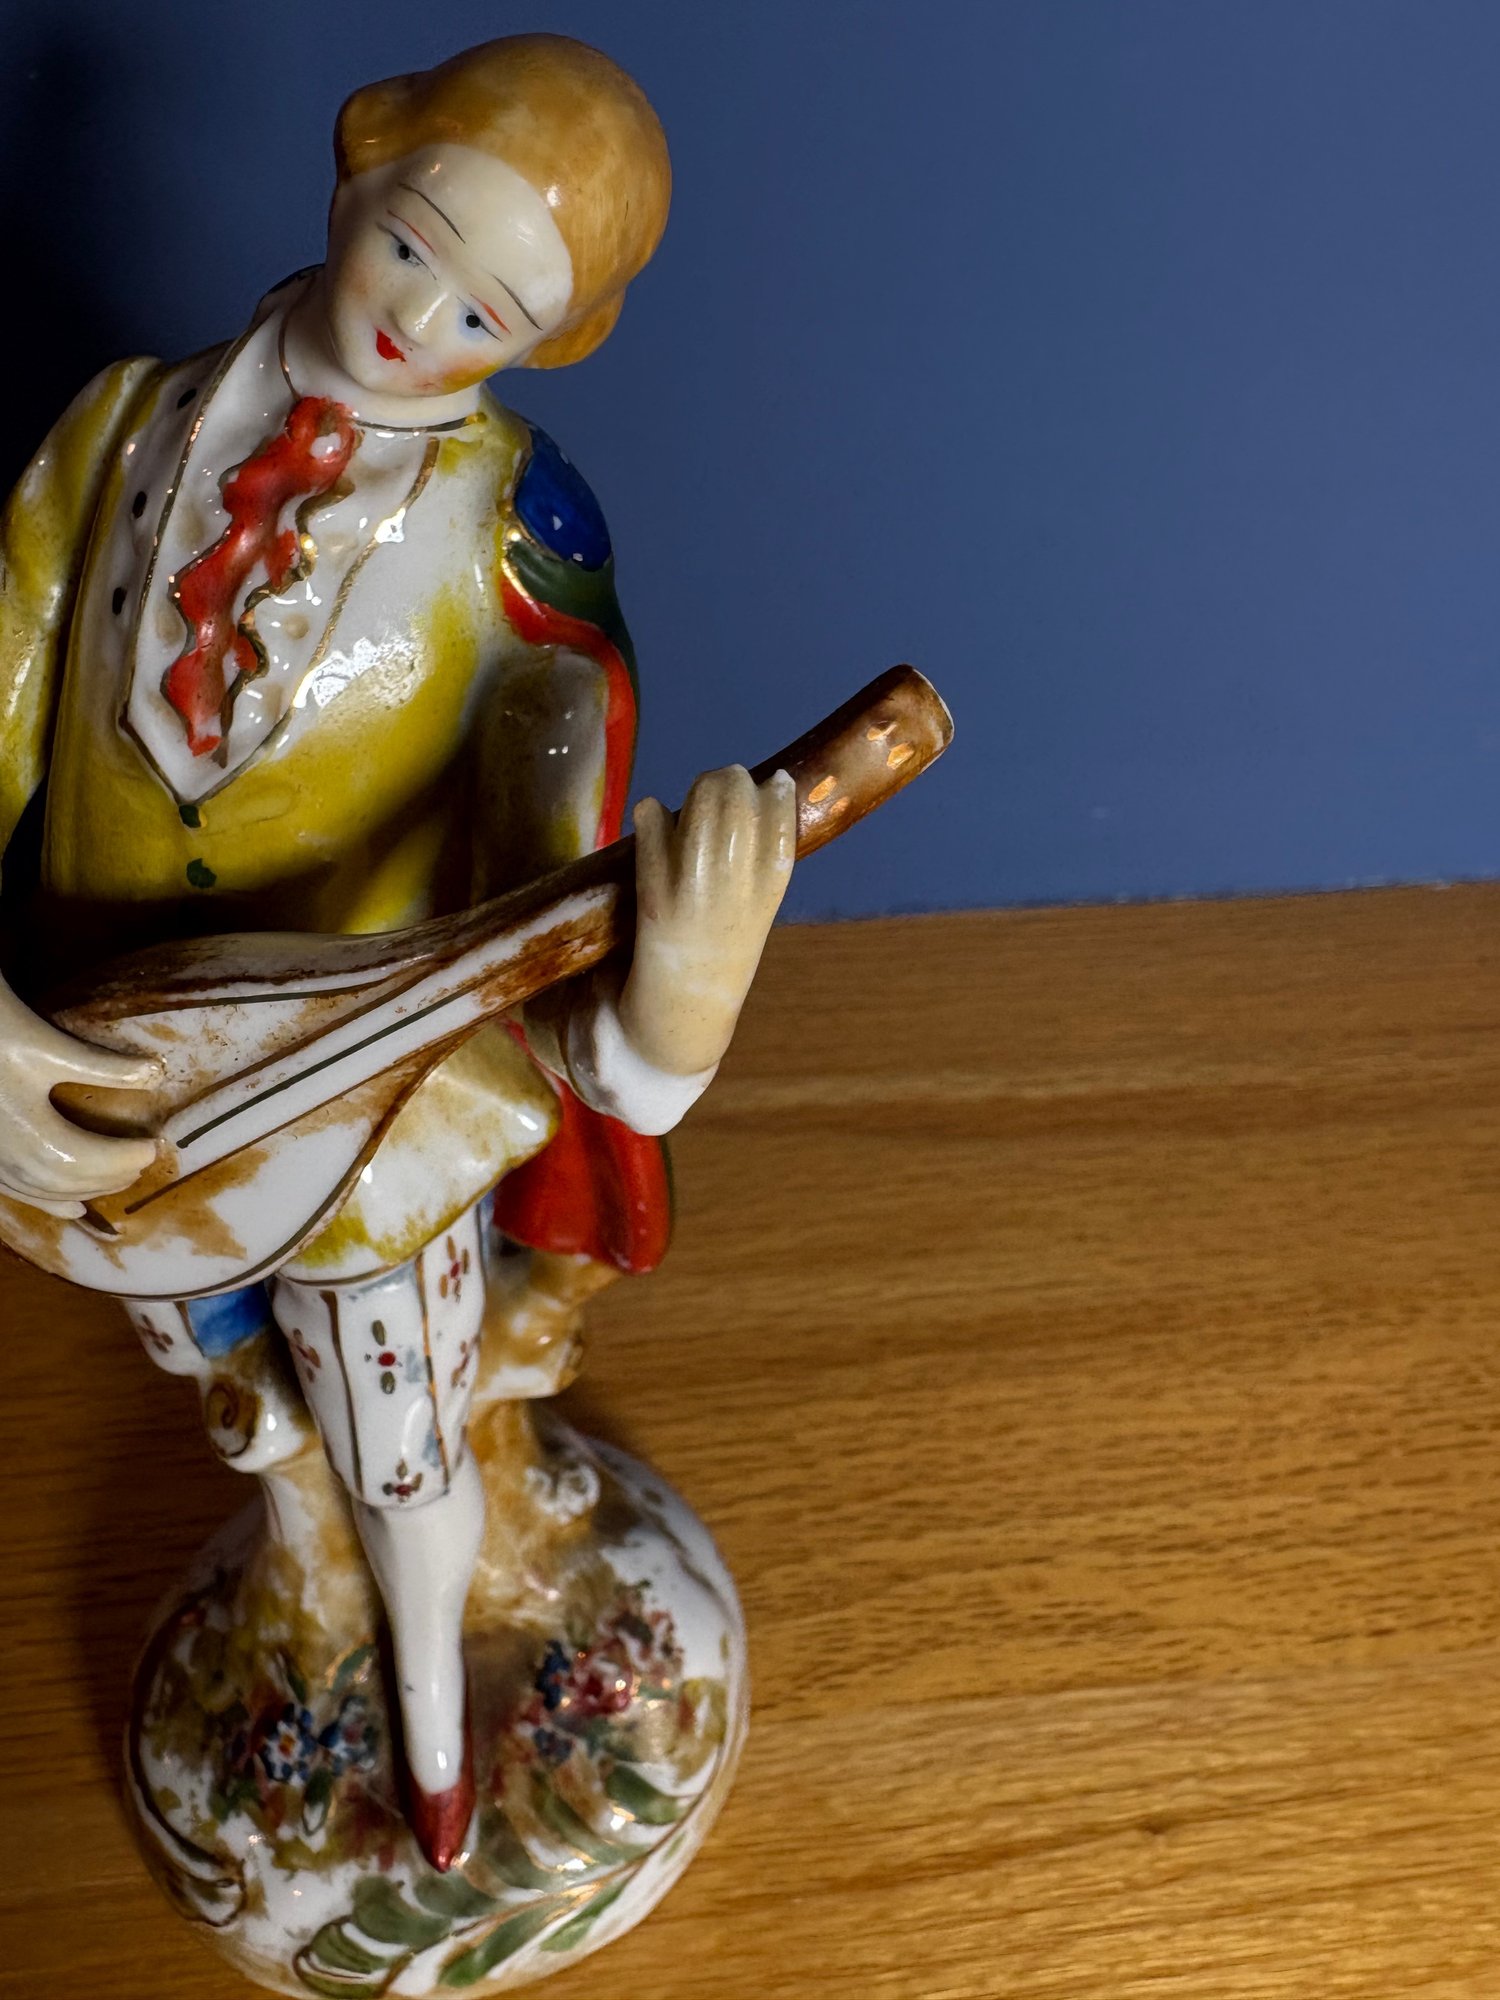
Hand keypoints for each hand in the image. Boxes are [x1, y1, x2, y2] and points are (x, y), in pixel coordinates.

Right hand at [0, 978, 160, 1216]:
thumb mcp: (51, 1046)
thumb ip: (105, 1066)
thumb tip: (158, 1073)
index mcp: (29, 1132)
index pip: (86, 1160)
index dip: (123, 1158)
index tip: (155, 1146)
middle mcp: (7, 1156)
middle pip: (67, 1181)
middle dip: (110, 1176)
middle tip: (144, 1162)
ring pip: (43, 1191)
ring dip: (85, 1190)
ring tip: (120, 1182)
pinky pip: (18, 1190)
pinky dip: (49, 1202)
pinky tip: (73, 1208)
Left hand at [620, 765, 795, 1075]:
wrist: (683, 1009)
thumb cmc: (722, 948)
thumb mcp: (758, 905)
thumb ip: (759, 858)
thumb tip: (759, 791)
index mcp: (770, 887)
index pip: (782, 814)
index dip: (773, 789)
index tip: (765, 786)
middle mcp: (737, 886)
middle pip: (738, 798)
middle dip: (728, 780)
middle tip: (721, 784)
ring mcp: (694, 889)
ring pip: (700, 804)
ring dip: (698, 790)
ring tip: (694, 799)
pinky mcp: (654, 895)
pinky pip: (653, 826)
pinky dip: (652, 813)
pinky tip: (653, 817)